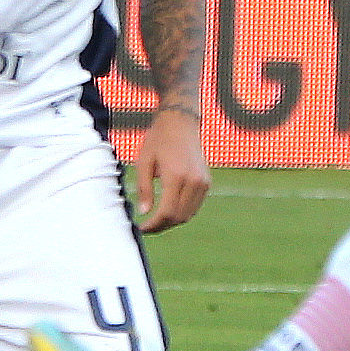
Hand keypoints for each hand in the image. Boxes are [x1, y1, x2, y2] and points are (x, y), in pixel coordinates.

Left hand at [132, 105, 210, 230]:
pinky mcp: (206, 181)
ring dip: (173, 221)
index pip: (167, 212)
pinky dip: (183, 212)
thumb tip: (144, 212)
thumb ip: (144, 189)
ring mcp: (202, 182)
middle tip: (148, 227)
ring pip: (189, 214)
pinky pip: (195, 206)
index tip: (142, 228)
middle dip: (162, 226)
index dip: (154, 225)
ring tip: (157, 220)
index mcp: (176, 176)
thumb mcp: (144, 162)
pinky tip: (169, 209)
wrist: (181, 123)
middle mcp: (193, 181)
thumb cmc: (159, 140)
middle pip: (179, 216)